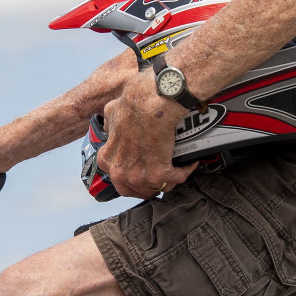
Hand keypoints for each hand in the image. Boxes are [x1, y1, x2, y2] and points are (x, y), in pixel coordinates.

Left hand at [95, 71, 196, 197]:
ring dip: (169, 178)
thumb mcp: (111, 113)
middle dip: (150, 184)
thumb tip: (109, 125)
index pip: (119, 179)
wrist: (150, 105)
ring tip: (176, 167)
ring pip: (158, 187)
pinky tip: (189, 161)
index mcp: (107, 159)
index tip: (142, 169)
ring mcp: (138, 176)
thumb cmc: (133, 105)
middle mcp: (120, 173)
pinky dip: (185, 170)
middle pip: (137, 190)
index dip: (133, 174)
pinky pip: (177, 178)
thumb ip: (109, 124)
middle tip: (161, 173)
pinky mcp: (159, 174)